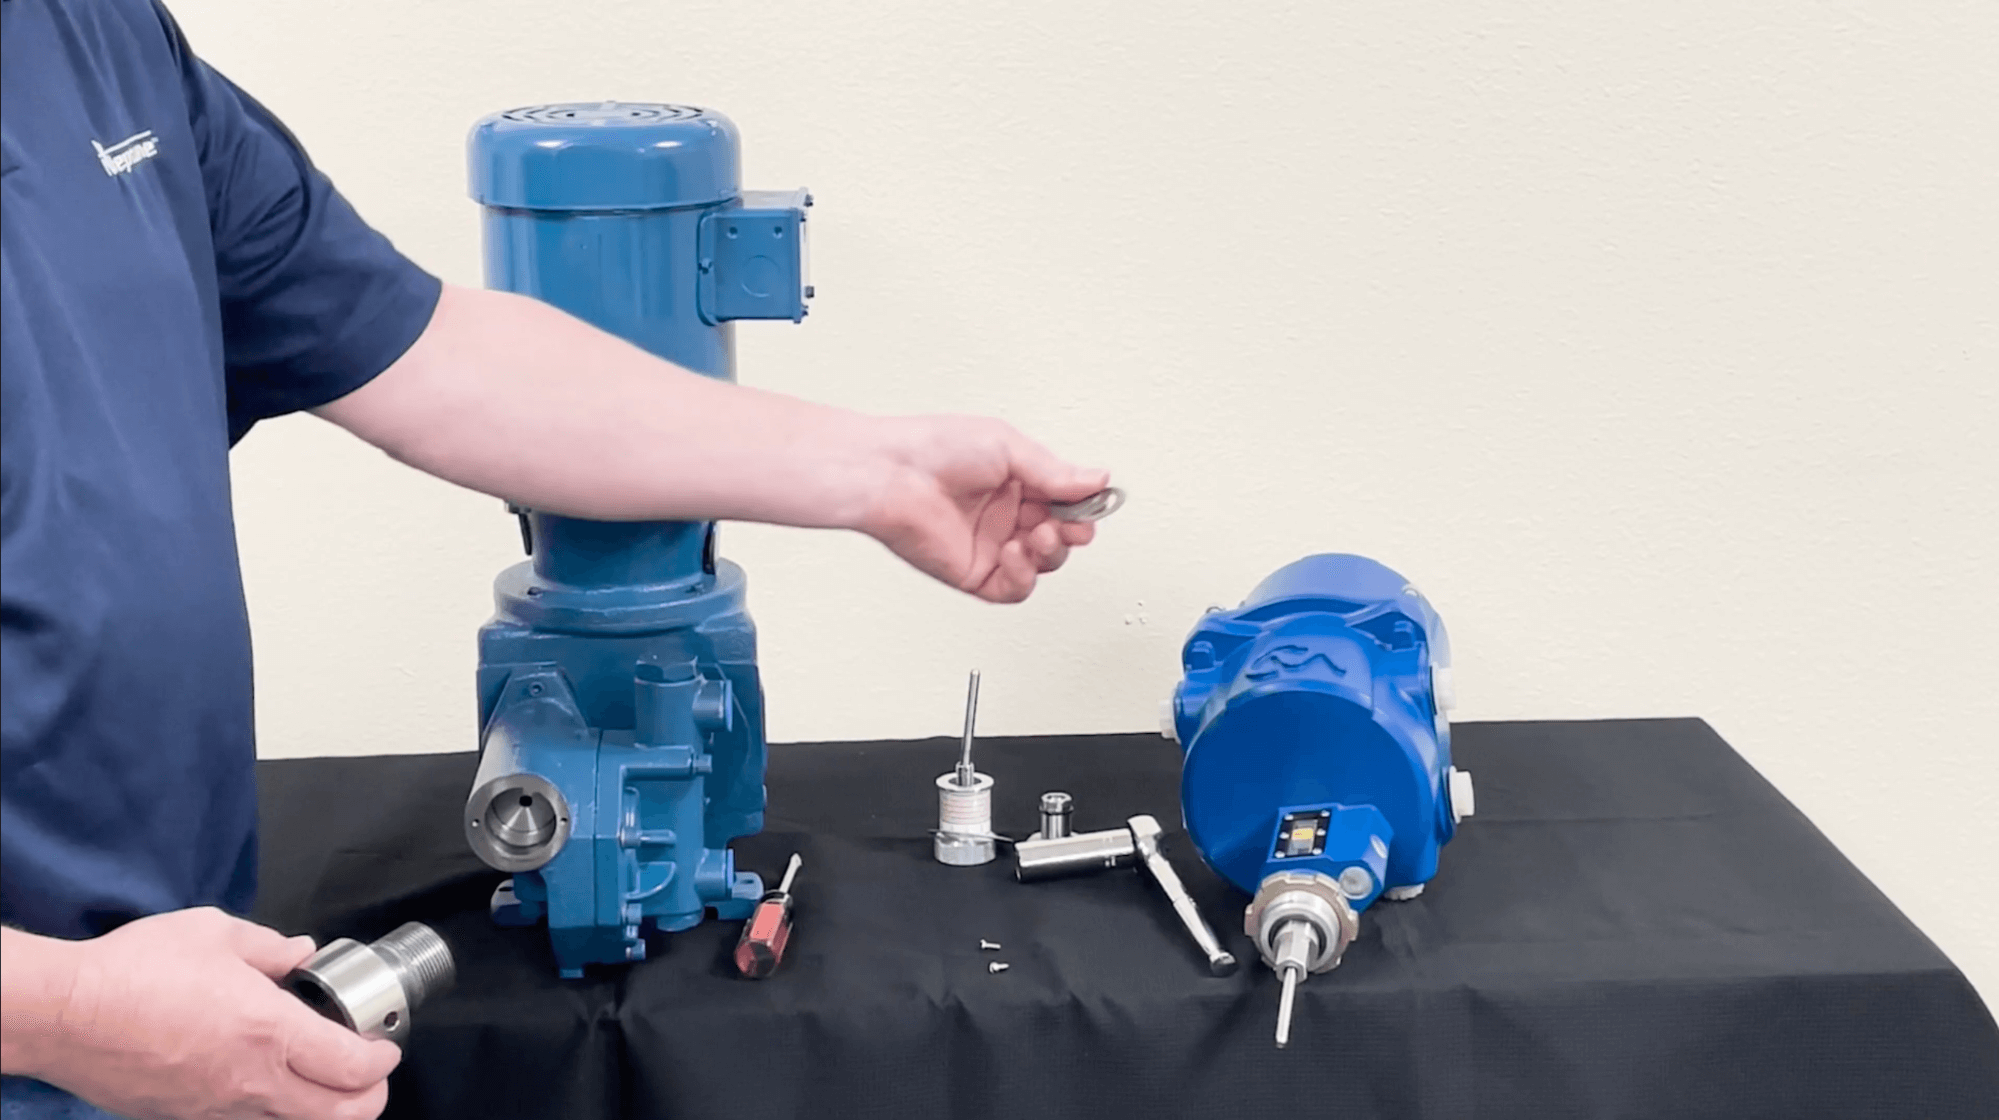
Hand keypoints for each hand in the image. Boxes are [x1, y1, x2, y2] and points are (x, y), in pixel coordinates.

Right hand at [38, 908, 399, 1119]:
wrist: (65, 1015)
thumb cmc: (135, 971)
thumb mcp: (215, 933)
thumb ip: (270, 947)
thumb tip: (301, 952)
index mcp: (270, 1030)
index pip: (353, 1066)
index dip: (381, 1060)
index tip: (384, 1045)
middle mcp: (251, 1079)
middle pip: (339, 1114)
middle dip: (369, 1098)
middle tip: (371, 1075)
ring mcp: (217, 1106)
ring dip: (322, 1107)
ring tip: (326, 1080)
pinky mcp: (185, 1117)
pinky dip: (271, 1109)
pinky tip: (267, 1081)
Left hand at [860, 416, 1110, 601]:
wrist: (892, 474)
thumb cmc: (933, 449)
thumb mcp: (1007, 446)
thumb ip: (1056, 472)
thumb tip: (1097, 480)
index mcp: (1016, 481)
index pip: (1065, 501)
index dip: (1082, 506)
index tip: (1094, 502)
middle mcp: (1005, 514)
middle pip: (1060, 536)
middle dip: (1072, 531)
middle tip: (1069, 523)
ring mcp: (990, 545)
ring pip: (1042, 564)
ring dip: (1051, 552)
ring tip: (1039, 533)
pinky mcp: (973, 572)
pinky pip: (1013, 588)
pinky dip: (1024, 575)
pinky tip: (1016, 552)